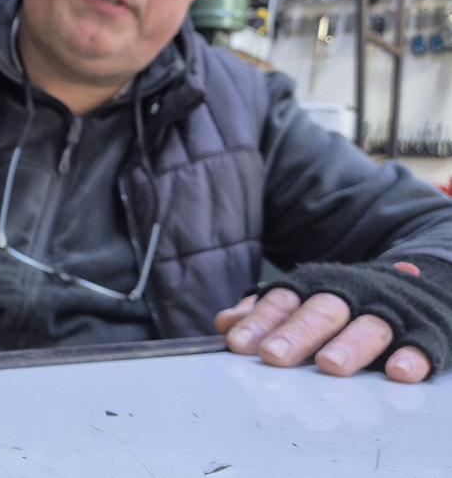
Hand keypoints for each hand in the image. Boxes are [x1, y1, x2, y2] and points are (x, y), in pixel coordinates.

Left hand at [215, 286, 430, 382]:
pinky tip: (399, 372)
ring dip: (349, 346)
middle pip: (322, 312)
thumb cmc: (344, 298)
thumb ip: (264, 312)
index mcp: (316, 288)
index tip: (237, 343)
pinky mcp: (426, 331)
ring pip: (369, 327)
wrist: (418, 277)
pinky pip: (421, 344)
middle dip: (297, 334)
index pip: (283, 301)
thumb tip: (224, 322)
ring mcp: (390, 313)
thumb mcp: (302, 298)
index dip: (259, 321)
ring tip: (330, 365)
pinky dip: (412, 357)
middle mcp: (351, 297)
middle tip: (273, 356)